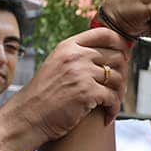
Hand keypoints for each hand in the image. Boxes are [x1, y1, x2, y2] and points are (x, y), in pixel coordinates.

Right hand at [13, 28, 128, 138]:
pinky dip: (113, 109)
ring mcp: (81, 73)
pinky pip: (113, 98)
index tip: (123, 57)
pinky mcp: (86, 93)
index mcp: (69, 46)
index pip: (106, 34)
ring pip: (119, 79)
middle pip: (118, 56)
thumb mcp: (57, 65)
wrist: (27, 117)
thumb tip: (114, 53)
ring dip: (119, 94)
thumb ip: (79, 56)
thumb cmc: (44, 95)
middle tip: (117, 87)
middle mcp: (76, 56)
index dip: (120, 44)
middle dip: (122, 73)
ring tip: (111, 103)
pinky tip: (107, 116)